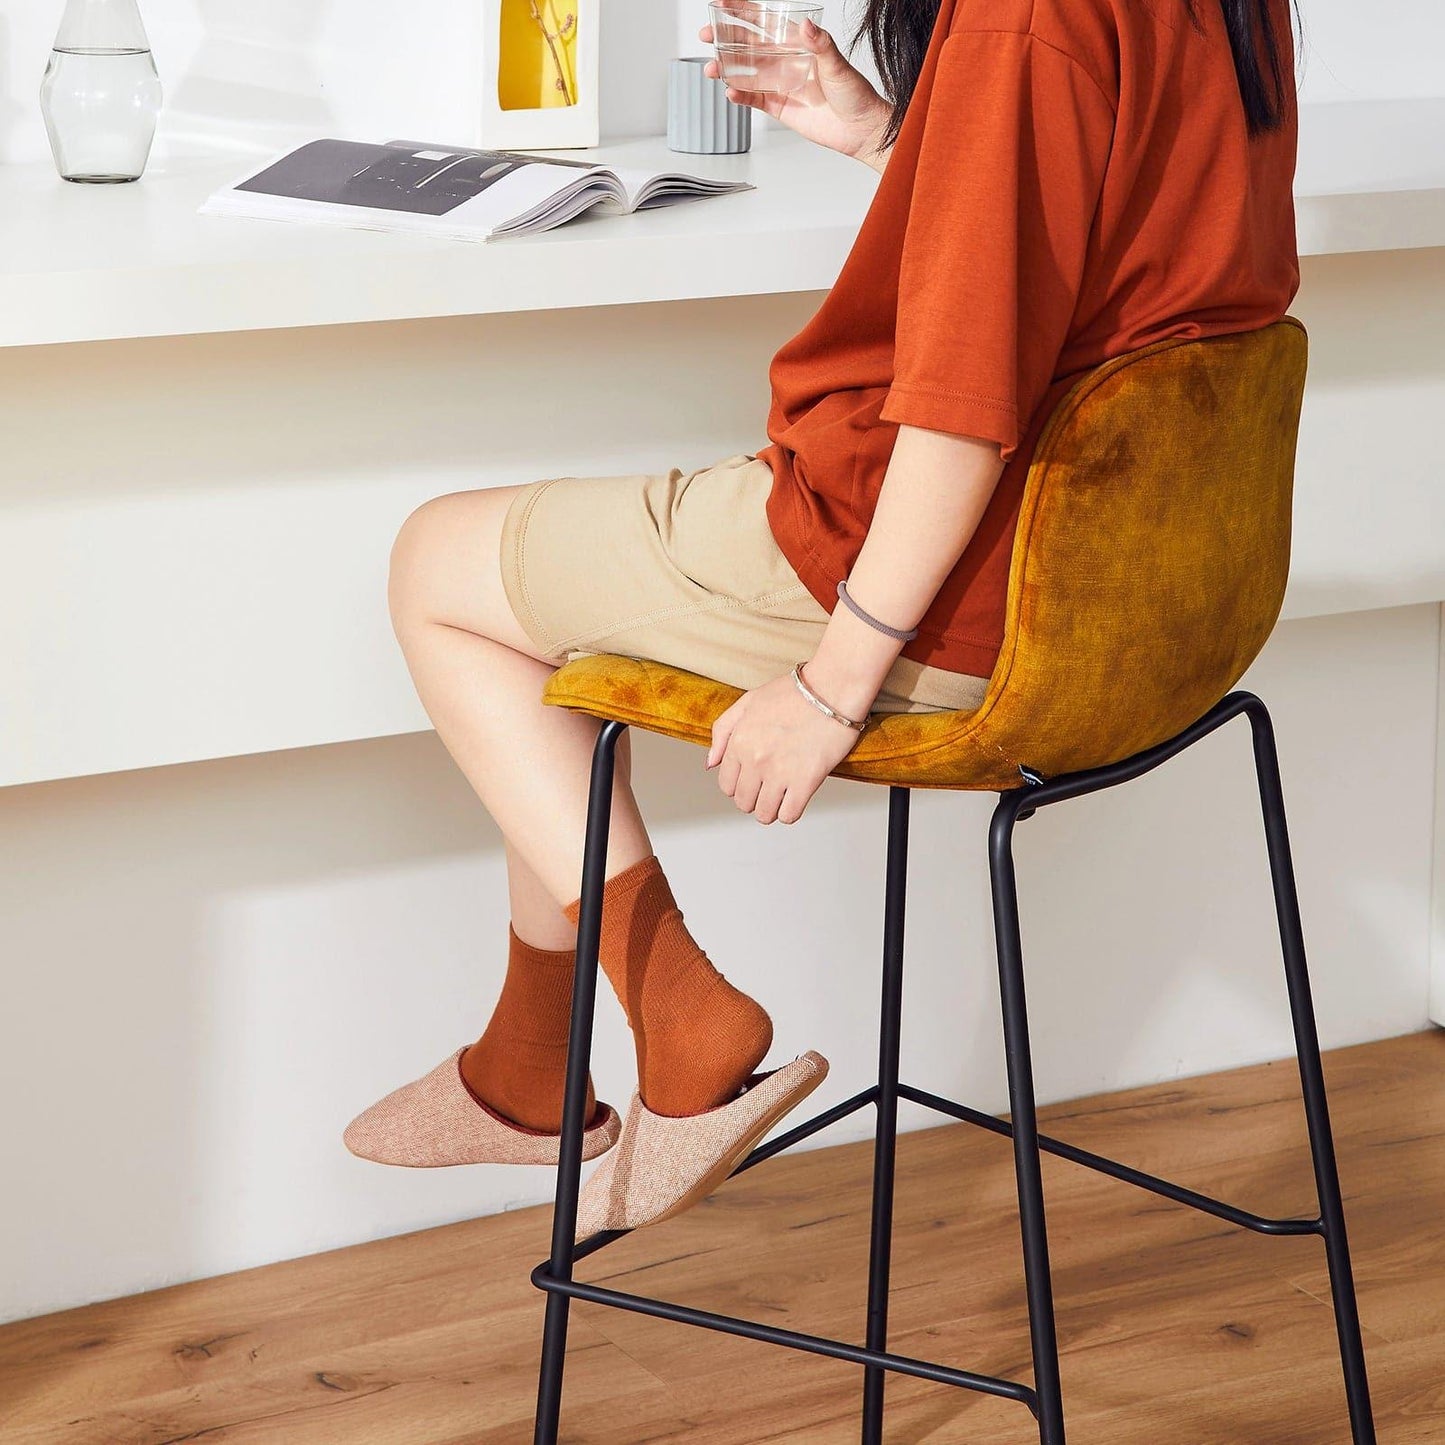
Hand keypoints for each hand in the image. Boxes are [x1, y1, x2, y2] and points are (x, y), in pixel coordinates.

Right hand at [698, 16, 892, 168]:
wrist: (860, 128)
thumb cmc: (855, 94)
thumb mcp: (838, 65)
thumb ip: (820, 45)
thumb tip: (807, 27)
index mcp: (797, 43)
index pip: (765, 23)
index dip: (743, 11)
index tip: (722, 3)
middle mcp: (786, 61)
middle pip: (748, 46)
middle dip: (725, 39)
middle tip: (706, 35)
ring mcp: (780, 84)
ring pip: (746, 72)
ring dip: (727, 69)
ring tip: (711, 69)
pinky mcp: (779, 107)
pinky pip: (755, 99)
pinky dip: (741, 95)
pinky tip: (730, 92)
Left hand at [705, 670, 863, 824]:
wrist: (833, 688)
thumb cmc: (795, 692)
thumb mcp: (748, 702)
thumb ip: (722, 731)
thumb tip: (711, 763)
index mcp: (739, 741)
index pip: (726, 784)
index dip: (739, 784)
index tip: (753, 779)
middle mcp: (755, 760)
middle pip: (743, 802)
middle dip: (754, 798)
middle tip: (769, 786)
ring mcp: (780, 773)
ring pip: (764, 814)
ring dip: (771, 808)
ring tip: (782, 795)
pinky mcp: (806, 781)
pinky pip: (789, 815)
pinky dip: (791, 812)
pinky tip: (796, 797)